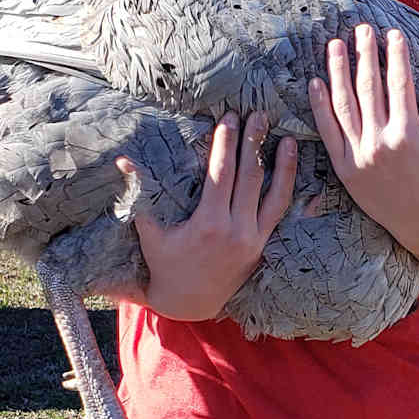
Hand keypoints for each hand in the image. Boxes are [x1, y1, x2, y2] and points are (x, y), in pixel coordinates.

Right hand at [119, 112, 297, 321]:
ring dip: (282, 165)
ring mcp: (254, 239)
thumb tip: (124, 160)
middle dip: (253, 144)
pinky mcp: (262, 245)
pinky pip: (280, 213)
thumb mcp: (150, 232)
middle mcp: (237, 231)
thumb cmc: (165, 265)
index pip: (222, 175)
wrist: (190, 303)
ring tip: (287, 138)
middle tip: (258, 114)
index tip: (229, 118)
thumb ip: (141, 194)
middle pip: (250, 178)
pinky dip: (289, 190)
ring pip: (274, 195)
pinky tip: (295, 170)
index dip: (226, 144)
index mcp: (209, 225)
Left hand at [309, 25, 418, 270]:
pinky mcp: (343, 168)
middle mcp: (379, 143)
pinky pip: (328, 132)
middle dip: (365, 54)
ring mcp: (358, 156)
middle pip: (368, 88)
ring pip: (344, 105)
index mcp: (408, 135)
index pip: (399, 84)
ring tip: (335, 45)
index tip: (393, 33)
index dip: (395, 55)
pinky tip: (315, 82)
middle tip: (361, 29)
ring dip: (337, 71)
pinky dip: (320, 106)